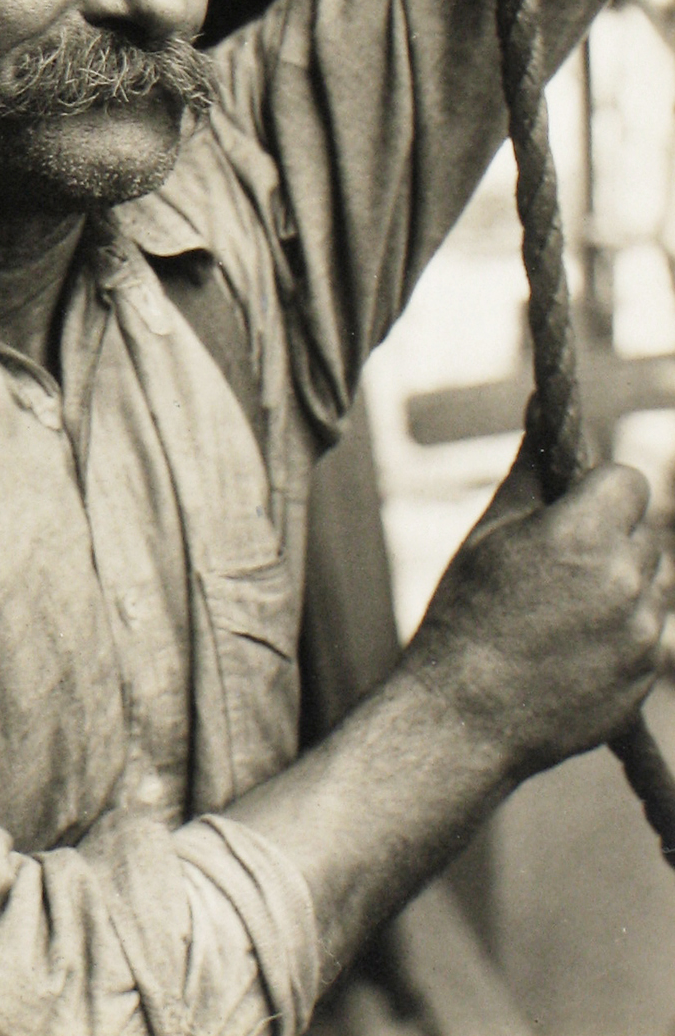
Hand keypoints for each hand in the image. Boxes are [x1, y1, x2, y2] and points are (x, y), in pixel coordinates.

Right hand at [401, 460, 666, 782]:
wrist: (466, 717)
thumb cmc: (466, 614)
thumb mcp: (489, 533)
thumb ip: (530, 470)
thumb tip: (542, 404)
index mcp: (583, 535)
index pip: (631, 480)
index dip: (602, 488)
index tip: (575, 504)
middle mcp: (625, 579)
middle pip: (645, 528)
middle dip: (613, 533)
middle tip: (562, 559)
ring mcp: (644, 631)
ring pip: (656, 579)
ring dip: (625, 580)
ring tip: (566, 605)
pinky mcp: (649, 673)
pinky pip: (653, 629)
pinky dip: (626, 627)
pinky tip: (575, 642)